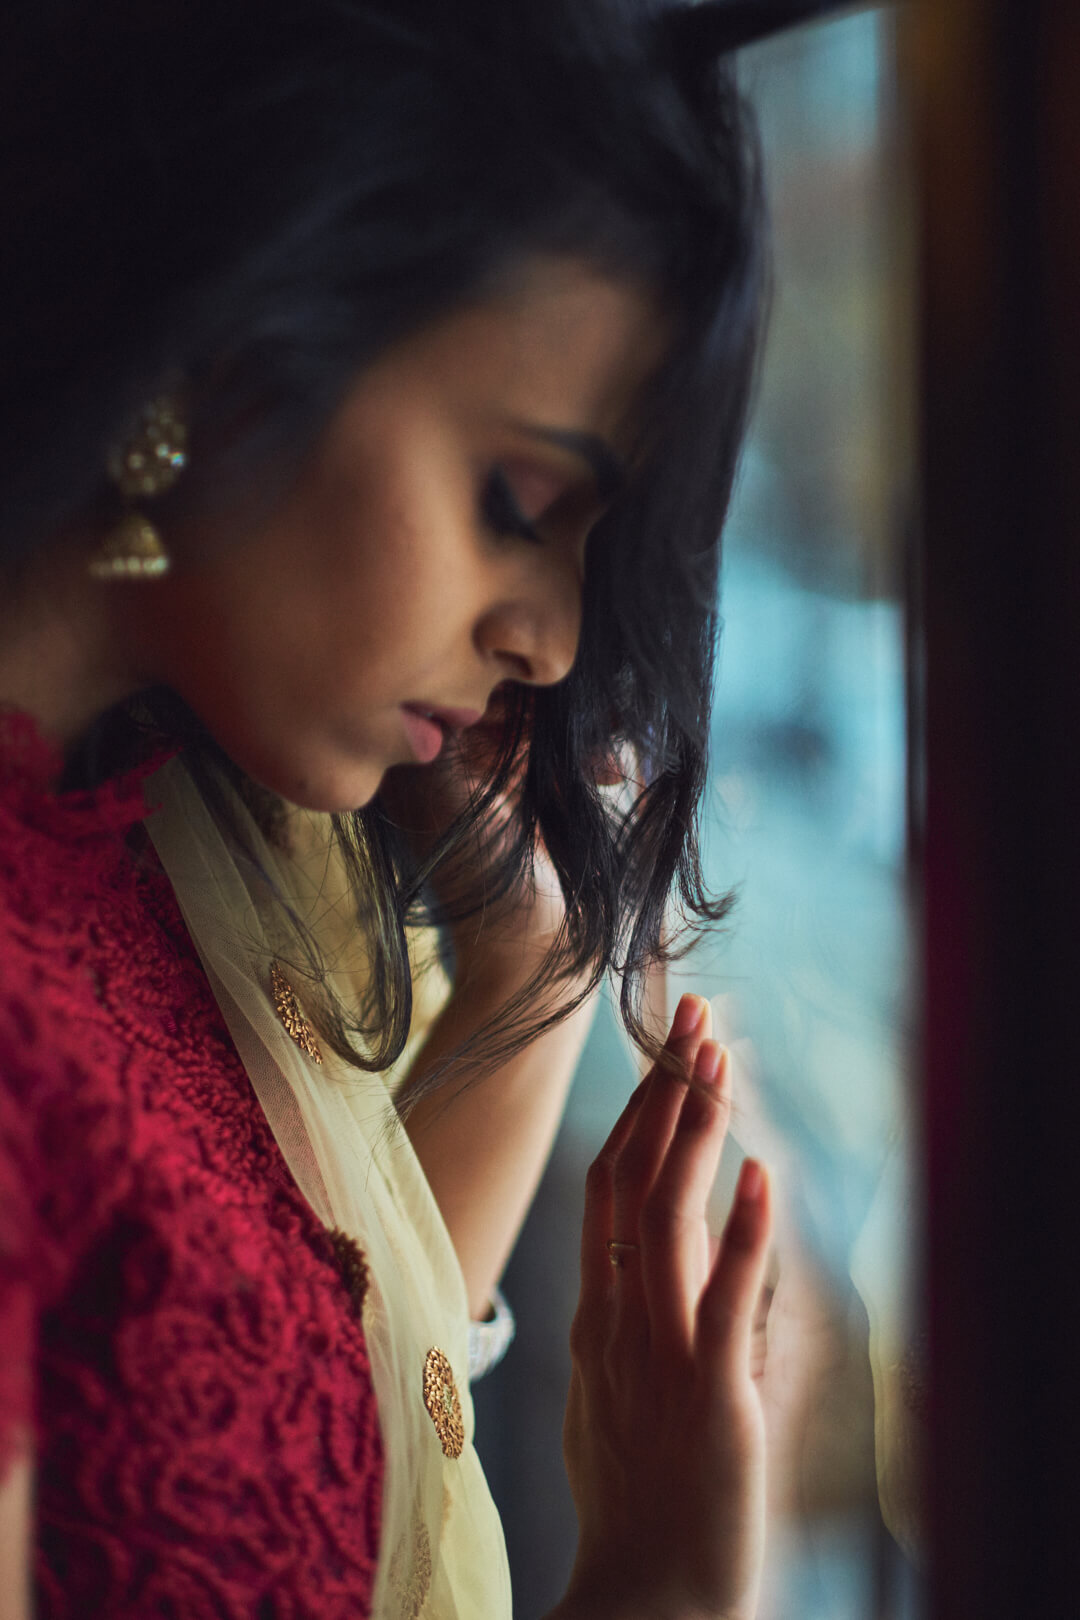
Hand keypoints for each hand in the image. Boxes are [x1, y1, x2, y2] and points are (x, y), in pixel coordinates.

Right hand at [559, 994, 771, 1619]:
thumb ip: (617, 1327)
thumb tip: (624, 1274)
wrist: (643, 1603)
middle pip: (629, 1179)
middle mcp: (615, 1322)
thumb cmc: (632, 1507)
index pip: (607, 1190)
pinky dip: (745, 1230)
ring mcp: (657, 1355)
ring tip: (719, 1058)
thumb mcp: (609, 1398)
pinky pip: (724, 1300)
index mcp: (594, 1320)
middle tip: (694, 1014)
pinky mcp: (709, 1398)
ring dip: (694, 1131)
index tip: (668, 1051)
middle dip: (664, 1090)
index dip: (637, 1113)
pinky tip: (764, 1172)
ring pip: (666, 1218)